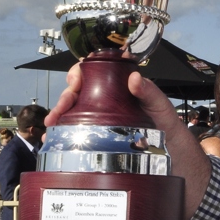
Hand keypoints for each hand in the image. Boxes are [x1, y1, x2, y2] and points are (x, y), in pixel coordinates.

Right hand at [46, 63, 179, 135]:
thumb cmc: (163, 119)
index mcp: (117, 84)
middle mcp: (104, 98)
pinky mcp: (96, 133)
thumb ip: (148, 90)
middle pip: (77, 91)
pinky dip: (60, 132)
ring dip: (58, 114)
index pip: (92, 72)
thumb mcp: (158, 102)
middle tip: (60, 109)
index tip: (75, 81)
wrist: (168, 146)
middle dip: (64, 97)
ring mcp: (99, 116)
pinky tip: (51, 137)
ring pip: (72, 110)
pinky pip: (74, 129)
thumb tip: (135, 78)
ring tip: (51, 123)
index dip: (79, 73)